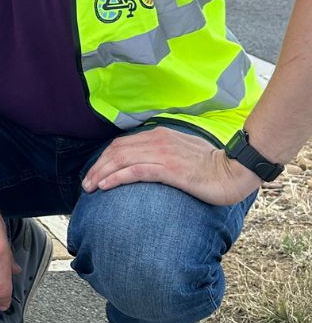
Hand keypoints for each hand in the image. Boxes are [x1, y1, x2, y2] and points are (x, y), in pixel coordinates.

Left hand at [82, 125, 258, 205]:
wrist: (236, 170)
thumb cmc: (211, 166)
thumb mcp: (182, 152)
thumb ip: (162, 153)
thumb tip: (145, 163)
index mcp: (160, 134)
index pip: (122, 144)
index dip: (104, 158)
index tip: (95, 172)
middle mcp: (158, 140)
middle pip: (116, 151)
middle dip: (97, 167)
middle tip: (86, 183)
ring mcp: (162, 154)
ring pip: (121, 160)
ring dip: (101, 173)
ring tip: (90, 187)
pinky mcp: (169, 169)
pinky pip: (135, 171)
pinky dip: (116, 177)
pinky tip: (105, 186)